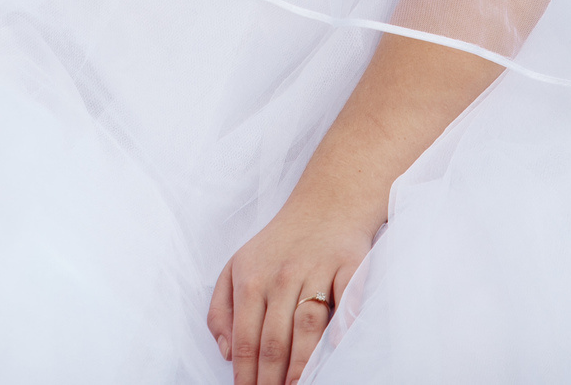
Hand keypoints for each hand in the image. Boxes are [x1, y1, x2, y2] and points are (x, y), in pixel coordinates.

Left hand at [207, 188, 375, 384]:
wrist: (326, 203)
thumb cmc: (278, 244)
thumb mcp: (236, 266)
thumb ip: (221, 309)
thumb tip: (225, 353)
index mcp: (250, 278)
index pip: (245, 337)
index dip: (246, 372)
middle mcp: (282, 276)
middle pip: (275, 338)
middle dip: (272, 377)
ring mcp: (316, 270)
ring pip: (307, 325)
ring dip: (302, 362)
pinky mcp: (349, 264)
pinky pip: (347, 296)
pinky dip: (344, 320)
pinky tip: (338, 345)